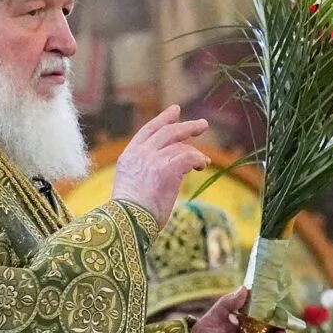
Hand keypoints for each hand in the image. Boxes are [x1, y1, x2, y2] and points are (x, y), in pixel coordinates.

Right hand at [110, 105, 208, 225]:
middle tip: (202, 125)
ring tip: (204, 161)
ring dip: (196, 152)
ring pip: (181, 145)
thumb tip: (166, 169)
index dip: (163, 119)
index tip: (175, 111)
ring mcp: (153, 159)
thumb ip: (143, 170)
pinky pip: (189, 157)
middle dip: (187, 126)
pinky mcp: (167, 169)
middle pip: (168, 131)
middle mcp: (141, 153)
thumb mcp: (130, 184)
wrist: (128, 222)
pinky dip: (199, 160)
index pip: (148, 130)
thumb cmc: (130, 213)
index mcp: (129, 155)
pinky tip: (202, 166)